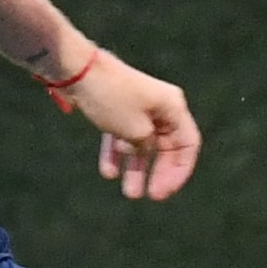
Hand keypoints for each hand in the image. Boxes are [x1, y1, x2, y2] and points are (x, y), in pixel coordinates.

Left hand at [67, 56, 201, 201]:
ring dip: (137, 168)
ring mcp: (139, 107)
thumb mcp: (135, 130)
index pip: (188, 145)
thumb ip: (146, 146)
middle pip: (167, 147)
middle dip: (158, 173)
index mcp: (173, 107)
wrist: (78, 71)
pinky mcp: (119, 108)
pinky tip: (109, 173)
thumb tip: (145, 150)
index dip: (179, 172)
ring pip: (143, 143)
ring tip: (130, 194)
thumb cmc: (112, 98)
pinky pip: (123, 135)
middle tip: (150, 196)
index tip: (165, 192)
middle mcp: (160, 107)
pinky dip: (117, 153)